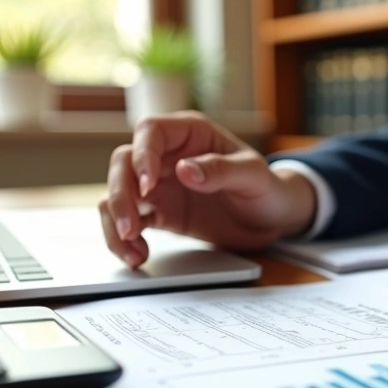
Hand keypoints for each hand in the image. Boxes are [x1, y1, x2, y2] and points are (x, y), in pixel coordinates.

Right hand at [99, 112, 315, 267]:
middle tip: (130, 227)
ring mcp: (160, 185)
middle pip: (124, 164)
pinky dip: (125, 239)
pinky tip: (138, 255)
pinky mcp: (160, 212)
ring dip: (115, 220)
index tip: (149, 186)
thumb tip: (185, 169)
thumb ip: (221, 170)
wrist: (272, 220)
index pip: (150, 132)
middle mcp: (168, 156)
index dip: (142, 156)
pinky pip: (131, 221)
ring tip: (131, 248)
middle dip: (119, 195)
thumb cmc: (267, 188)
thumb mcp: (253, 176)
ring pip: (118, 193)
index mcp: (190, 134)